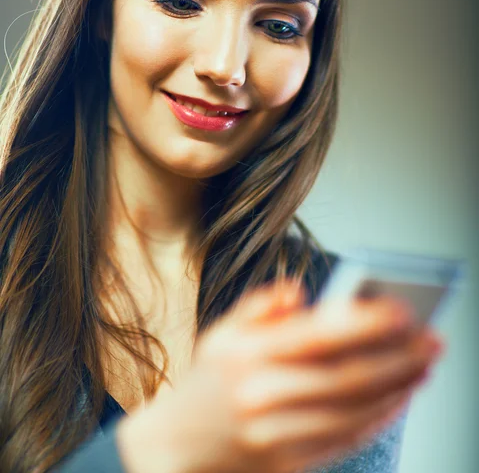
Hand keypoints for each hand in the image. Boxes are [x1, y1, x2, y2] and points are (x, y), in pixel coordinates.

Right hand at [117, 279, 444, 472]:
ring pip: (352, 410)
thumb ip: (259, 306)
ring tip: (424, 366)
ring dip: (397, 388)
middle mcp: (261, 393)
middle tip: (430, 340)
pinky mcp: (287, 461)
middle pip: (345, 376)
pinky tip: (398, 398)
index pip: (317, 335)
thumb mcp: (221, 333)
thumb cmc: (207, 382)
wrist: (178, 446)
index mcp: (245, 354)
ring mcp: (274, 432)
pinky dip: (378, 417)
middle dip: (397, 357)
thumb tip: (299, 291)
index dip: (365, 322)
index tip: (401, 310)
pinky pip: (344, 439)